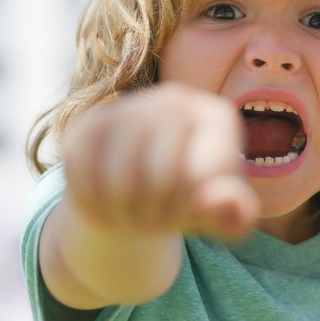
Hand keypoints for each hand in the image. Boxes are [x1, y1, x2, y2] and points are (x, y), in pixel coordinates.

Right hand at [61, 83, 258, 238]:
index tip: (192, 211)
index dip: (191, 205)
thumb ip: (236, 213)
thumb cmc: (193, 203)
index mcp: (217, 117)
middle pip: (158, 171)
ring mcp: (131, 105)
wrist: (145, 198)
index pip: (201, 170)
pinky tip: (107, 202)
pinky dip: (92, 199)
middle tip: (155, 222)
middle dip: (155, 209)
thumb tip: (217, 200)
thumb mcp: (222, 216)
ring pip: (117, 173)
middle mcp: (175, 98)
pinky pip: (83, 169)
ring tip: (133, 216)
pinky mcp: (90, 122)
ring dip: (123, 210)